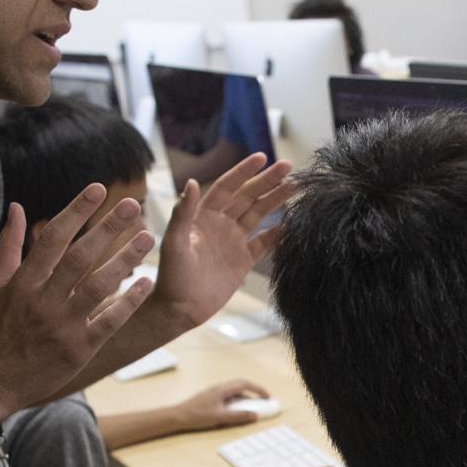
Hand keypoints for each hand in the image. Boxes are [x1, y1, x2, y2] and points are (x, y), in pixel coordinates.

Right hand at [0, 190, 156, 417]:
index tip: (98, 189)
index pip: (53, 238)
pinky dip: (128, 301)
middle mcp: (43, 301)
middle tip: (133, 204)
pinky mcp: (79, 349)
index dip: (76, 211)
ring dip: (125, 260)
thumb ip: (9, 245)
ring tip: (147, 237)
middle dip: (107, 228)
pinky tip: (147, 282)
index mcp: (23, 282)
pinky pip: (109, 321)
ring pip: (98, 286)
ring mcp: (62, 326)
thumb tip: (17, 207)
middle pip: (80, 257)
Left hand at [151, 154, 294, 325]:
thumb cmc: (172, 275)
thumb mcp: (175, 242)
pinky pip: (264, 242)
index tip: (262, 157)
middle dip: (267, 181)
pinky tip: (294, 222)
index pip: (228, 186)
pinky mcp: (243, 260)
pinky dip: (278, 232)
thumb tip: (193, 182)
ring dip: (276, 200)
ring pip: (258, 214)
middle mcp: (220, 223)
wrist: (179, 309)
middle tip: (288, 166)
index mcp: (203, 215)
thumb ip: (183, 213)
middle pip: (248, 196)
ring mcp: (233, 241)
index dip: (244, 171)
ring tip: (295, 186)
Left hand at [171, 380, 269, 431]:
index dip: (258, 389)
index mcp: (222, 389)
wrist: (178, 416)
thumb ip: (238, 416)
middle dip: (254, 390)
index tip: (267, 397)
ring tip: (253, 406)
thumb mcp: (220, 417)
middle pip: (241, 384)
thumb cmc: (197, 416)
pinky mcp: (211, 397)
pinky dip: (237, 400)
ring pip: (234, 390)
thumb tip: (255, 416)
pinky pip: (228, 395)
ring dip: (245, 396)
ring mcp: (214, 391)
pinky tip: (237, 409)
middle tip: (263, 399)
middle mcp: (219, 387)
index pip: (245, 384)